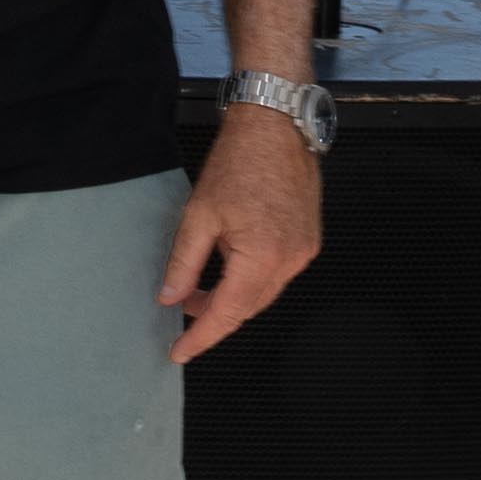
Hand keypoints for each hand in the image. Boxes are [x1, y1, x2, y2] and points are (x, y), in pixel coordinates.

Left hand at [156, 100, 322, 361]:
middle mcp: (289, 260)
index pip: (227, 313)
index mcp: (260, 256)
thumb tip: (171, 298)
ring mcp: (303, 252)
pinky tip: (230, 271)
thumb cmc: (238, 163)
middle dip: (215, 317)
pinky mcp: (309, 242)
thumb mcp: (198, 215)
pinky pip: (278, 276)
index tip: (179, 352)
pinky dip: (252, 282)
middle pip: (248, 309)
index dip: (201, 337)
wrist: (276, 127)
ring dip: (233, 300)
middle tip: (183, 314)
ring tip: (201, 291)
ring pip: (264, 295)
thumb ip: (184, 264)